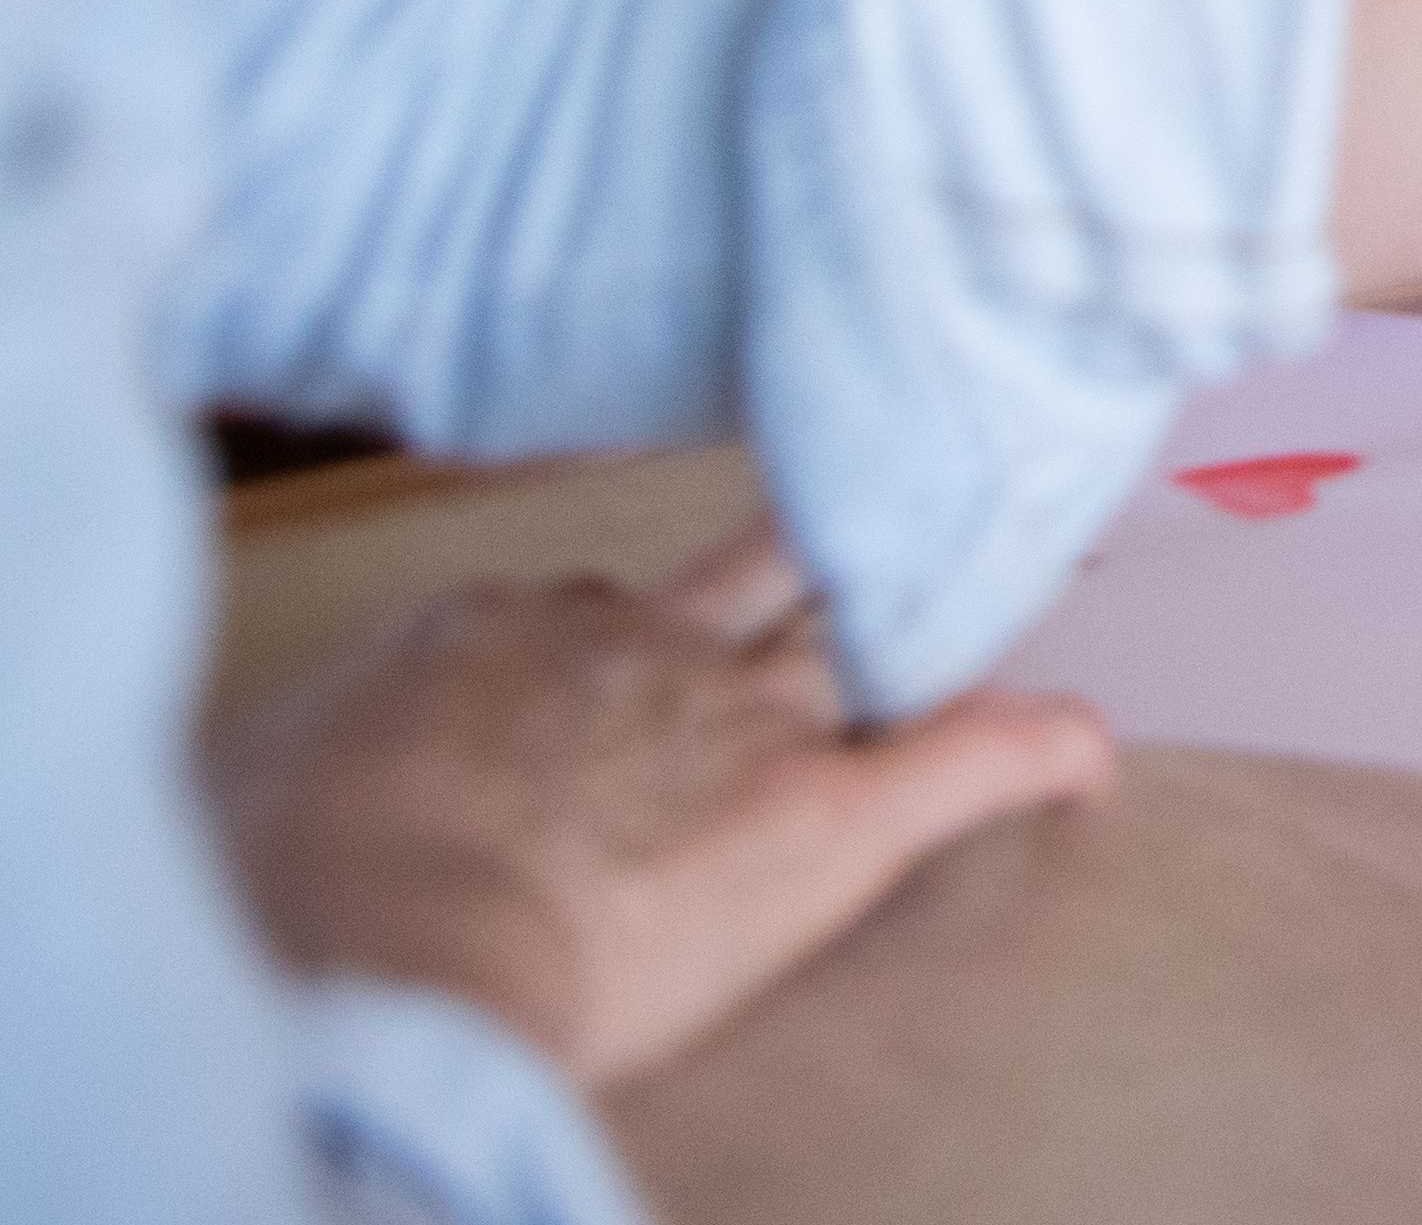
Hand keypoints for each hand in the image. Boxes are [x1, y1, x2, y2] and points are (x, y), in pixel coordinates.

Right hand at [207, 528, 1109, 1087]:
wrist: (384, 948)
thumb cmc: (289, 883)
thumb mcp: (264, 786)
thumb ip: (309, 768)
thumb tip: (289, 792)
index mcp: (503, 638)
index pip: (586, 616)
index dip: (621, 647)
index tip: (625, 669)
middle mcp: (642, 650)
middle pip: (759, 582)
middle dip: (814, 566)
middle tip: (877, 541)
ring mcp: (749, 722)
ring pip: (872, 646)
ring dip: (930, 637)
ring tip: (994, 612)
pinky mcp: (832, 816)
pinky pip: (976, 757)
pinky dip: (1042, 747)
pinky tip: (1090, 749)